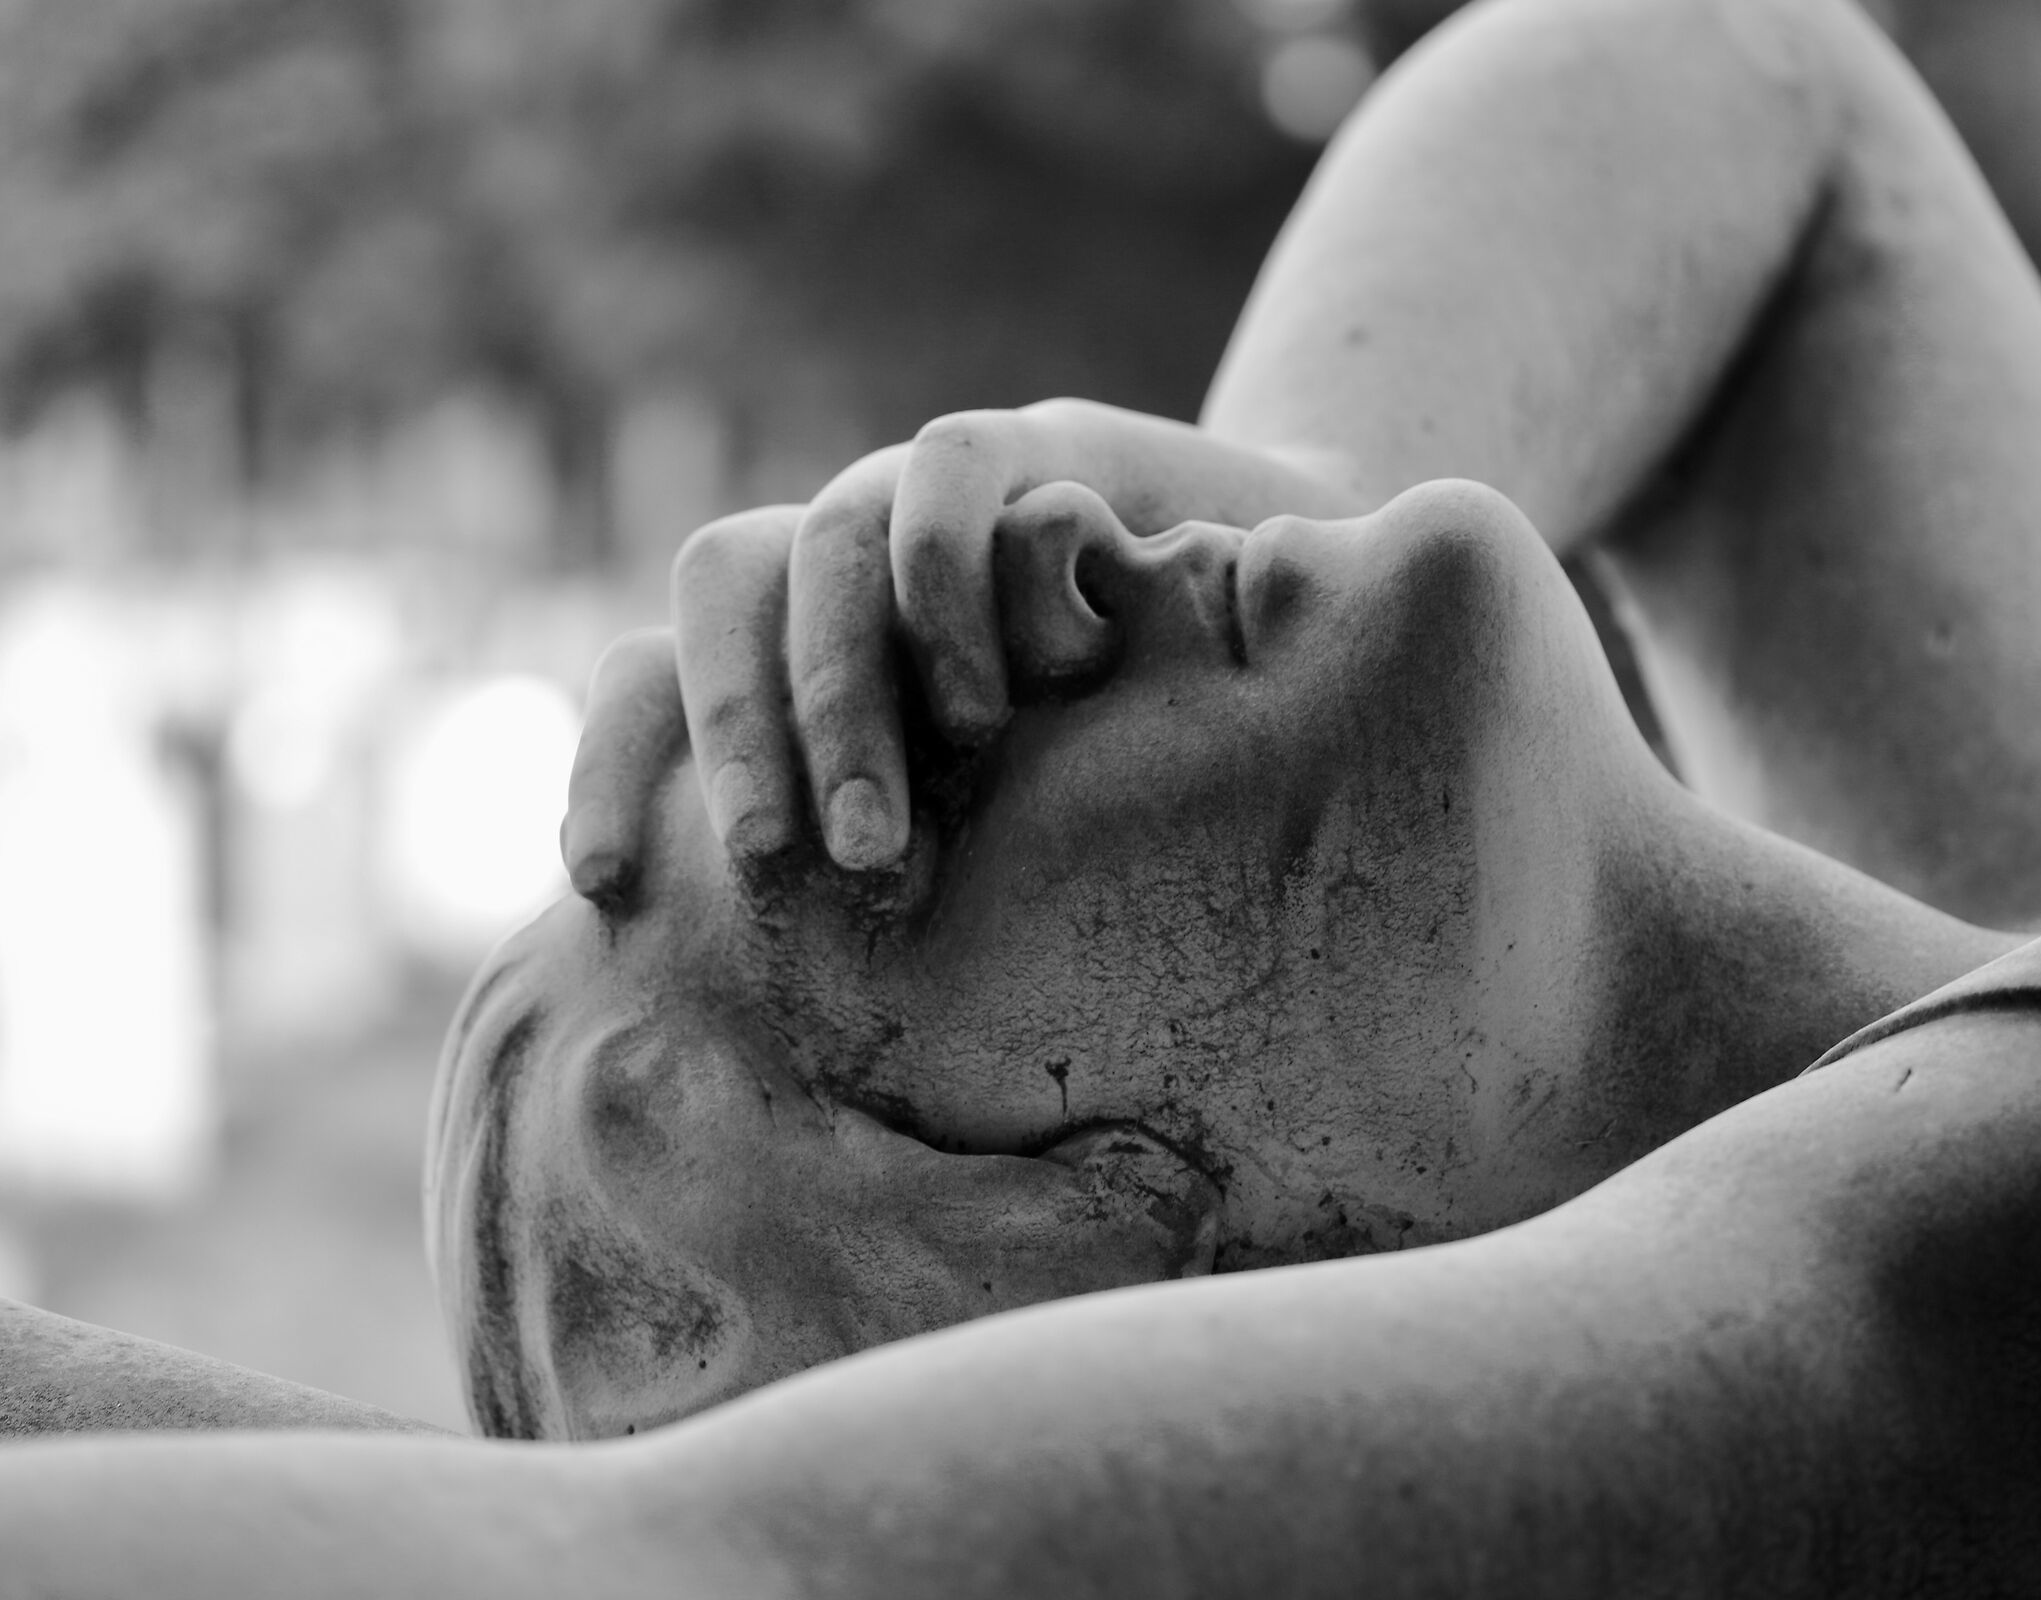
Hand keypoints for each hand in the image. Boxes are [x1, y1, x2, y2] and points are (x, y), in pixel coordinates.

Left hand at [561, 400, 1362, 899]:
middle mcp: (839, 557)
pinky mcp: (1026, 446)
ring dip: (839, 694)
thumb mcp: (995, 830)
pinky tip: (1007, 697)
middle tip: (775, 868)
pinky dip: (949, 587)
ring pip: (820, 545)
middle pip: (720, 593)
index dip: (607, 766)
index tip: (599, 887)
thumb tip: (799, 1043)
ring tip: (885, 839)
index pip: (651, 671)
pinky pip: (945, 479)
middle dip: (734, 738)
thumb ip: (901, 882)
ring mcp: (922, 492)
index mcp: (794, 640)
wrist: (1269, 601)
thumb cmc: (1116, 751)